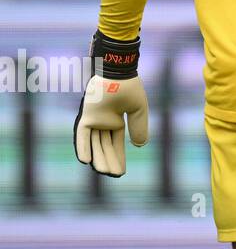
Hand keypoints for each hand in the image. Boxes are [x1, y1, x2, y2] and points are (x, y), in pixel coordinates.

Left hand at [74, 32, 148, 176]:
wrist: (119, 72)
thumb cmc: (129, 87)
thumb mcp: (138, 110)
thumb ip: (139, 127)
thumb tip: (140, 146)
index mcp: (116, 120)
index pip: (116, 142)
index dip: (119, 156)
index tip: (122, 171)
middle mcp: (103, 122)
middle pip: (105, 146)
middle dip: (109, 161)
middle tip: (114, 175)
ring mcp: (94, 119)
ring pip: (95, 144)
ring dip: (98, 158)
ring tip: (104, 173)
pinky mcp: (87, 116)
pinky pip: (83, 135)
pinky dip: (83, 147)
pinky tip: (86, 161)